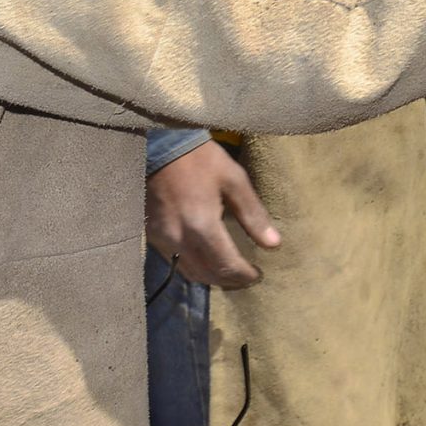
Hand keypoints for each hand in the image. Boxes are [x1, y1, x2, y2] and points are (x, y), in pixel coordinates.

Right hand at [144, 143, 279, 288]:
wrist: (157, 143)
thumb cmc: (199, 158)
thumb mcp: (233, 178)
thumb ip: (252, 213)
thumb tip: (273, 244)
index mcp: (202, 227)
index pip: (226, 266)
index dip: (245, 276)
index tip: (259, 275)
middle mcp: (179, 240)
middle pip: (207, 275)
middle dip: (230, 281)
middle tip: (247, 278)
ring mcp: (161, 239)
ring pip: (189, 272)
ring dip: (211, 278)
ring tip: (229, 273)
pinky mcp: (151, 234)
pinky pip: (175, 260)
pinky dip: (194, 266)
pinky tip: (205, 258)